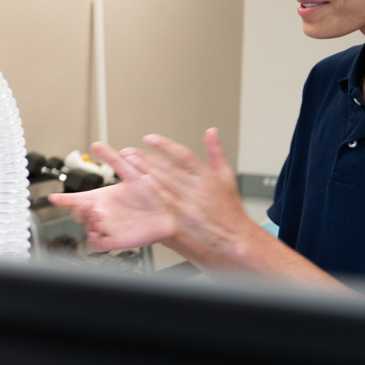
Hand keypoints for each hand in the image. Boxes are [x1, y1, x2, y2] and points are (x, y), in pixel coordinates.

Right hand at [47, 141, 173, 249]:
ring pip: (87, 228)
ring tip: (98, 215)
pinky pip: (97, 244)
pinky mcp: (115, 240)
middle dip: (78, 210)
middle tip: (86, 206)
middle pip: (79, 214)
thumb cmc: (152, 195)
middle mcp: (103, 213)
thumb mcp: (132, 173)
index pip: (78, 199)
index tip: (53, 197)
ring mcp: (108, 227)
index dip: (64, 199)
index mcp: (103, 198)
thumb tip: (97, 144)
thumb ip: (114, 159)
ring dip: (88, 222)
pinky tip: (98, 232)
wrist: (169, 214)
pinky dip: (94, 239)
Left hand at [125, 129, 259, 260]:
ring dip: (145, 170)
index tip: (149, 138)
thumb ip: (216, 151)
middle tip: (129, 150)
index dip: (165, 145)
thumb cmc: (229, 205)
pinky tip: (142, 181)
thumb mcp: (227, 175)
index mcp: (209, 175)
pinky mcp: (186, 217)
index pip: (184, 154)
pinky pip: (167, 201)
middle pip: (169, 168)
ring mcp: (192, 203)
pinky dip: (154, 190)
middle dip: (146, 157)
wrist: (235, 234)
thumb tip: (211, 130)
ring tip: (130, 161)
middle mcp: (200, 187)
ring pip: (165, 182)